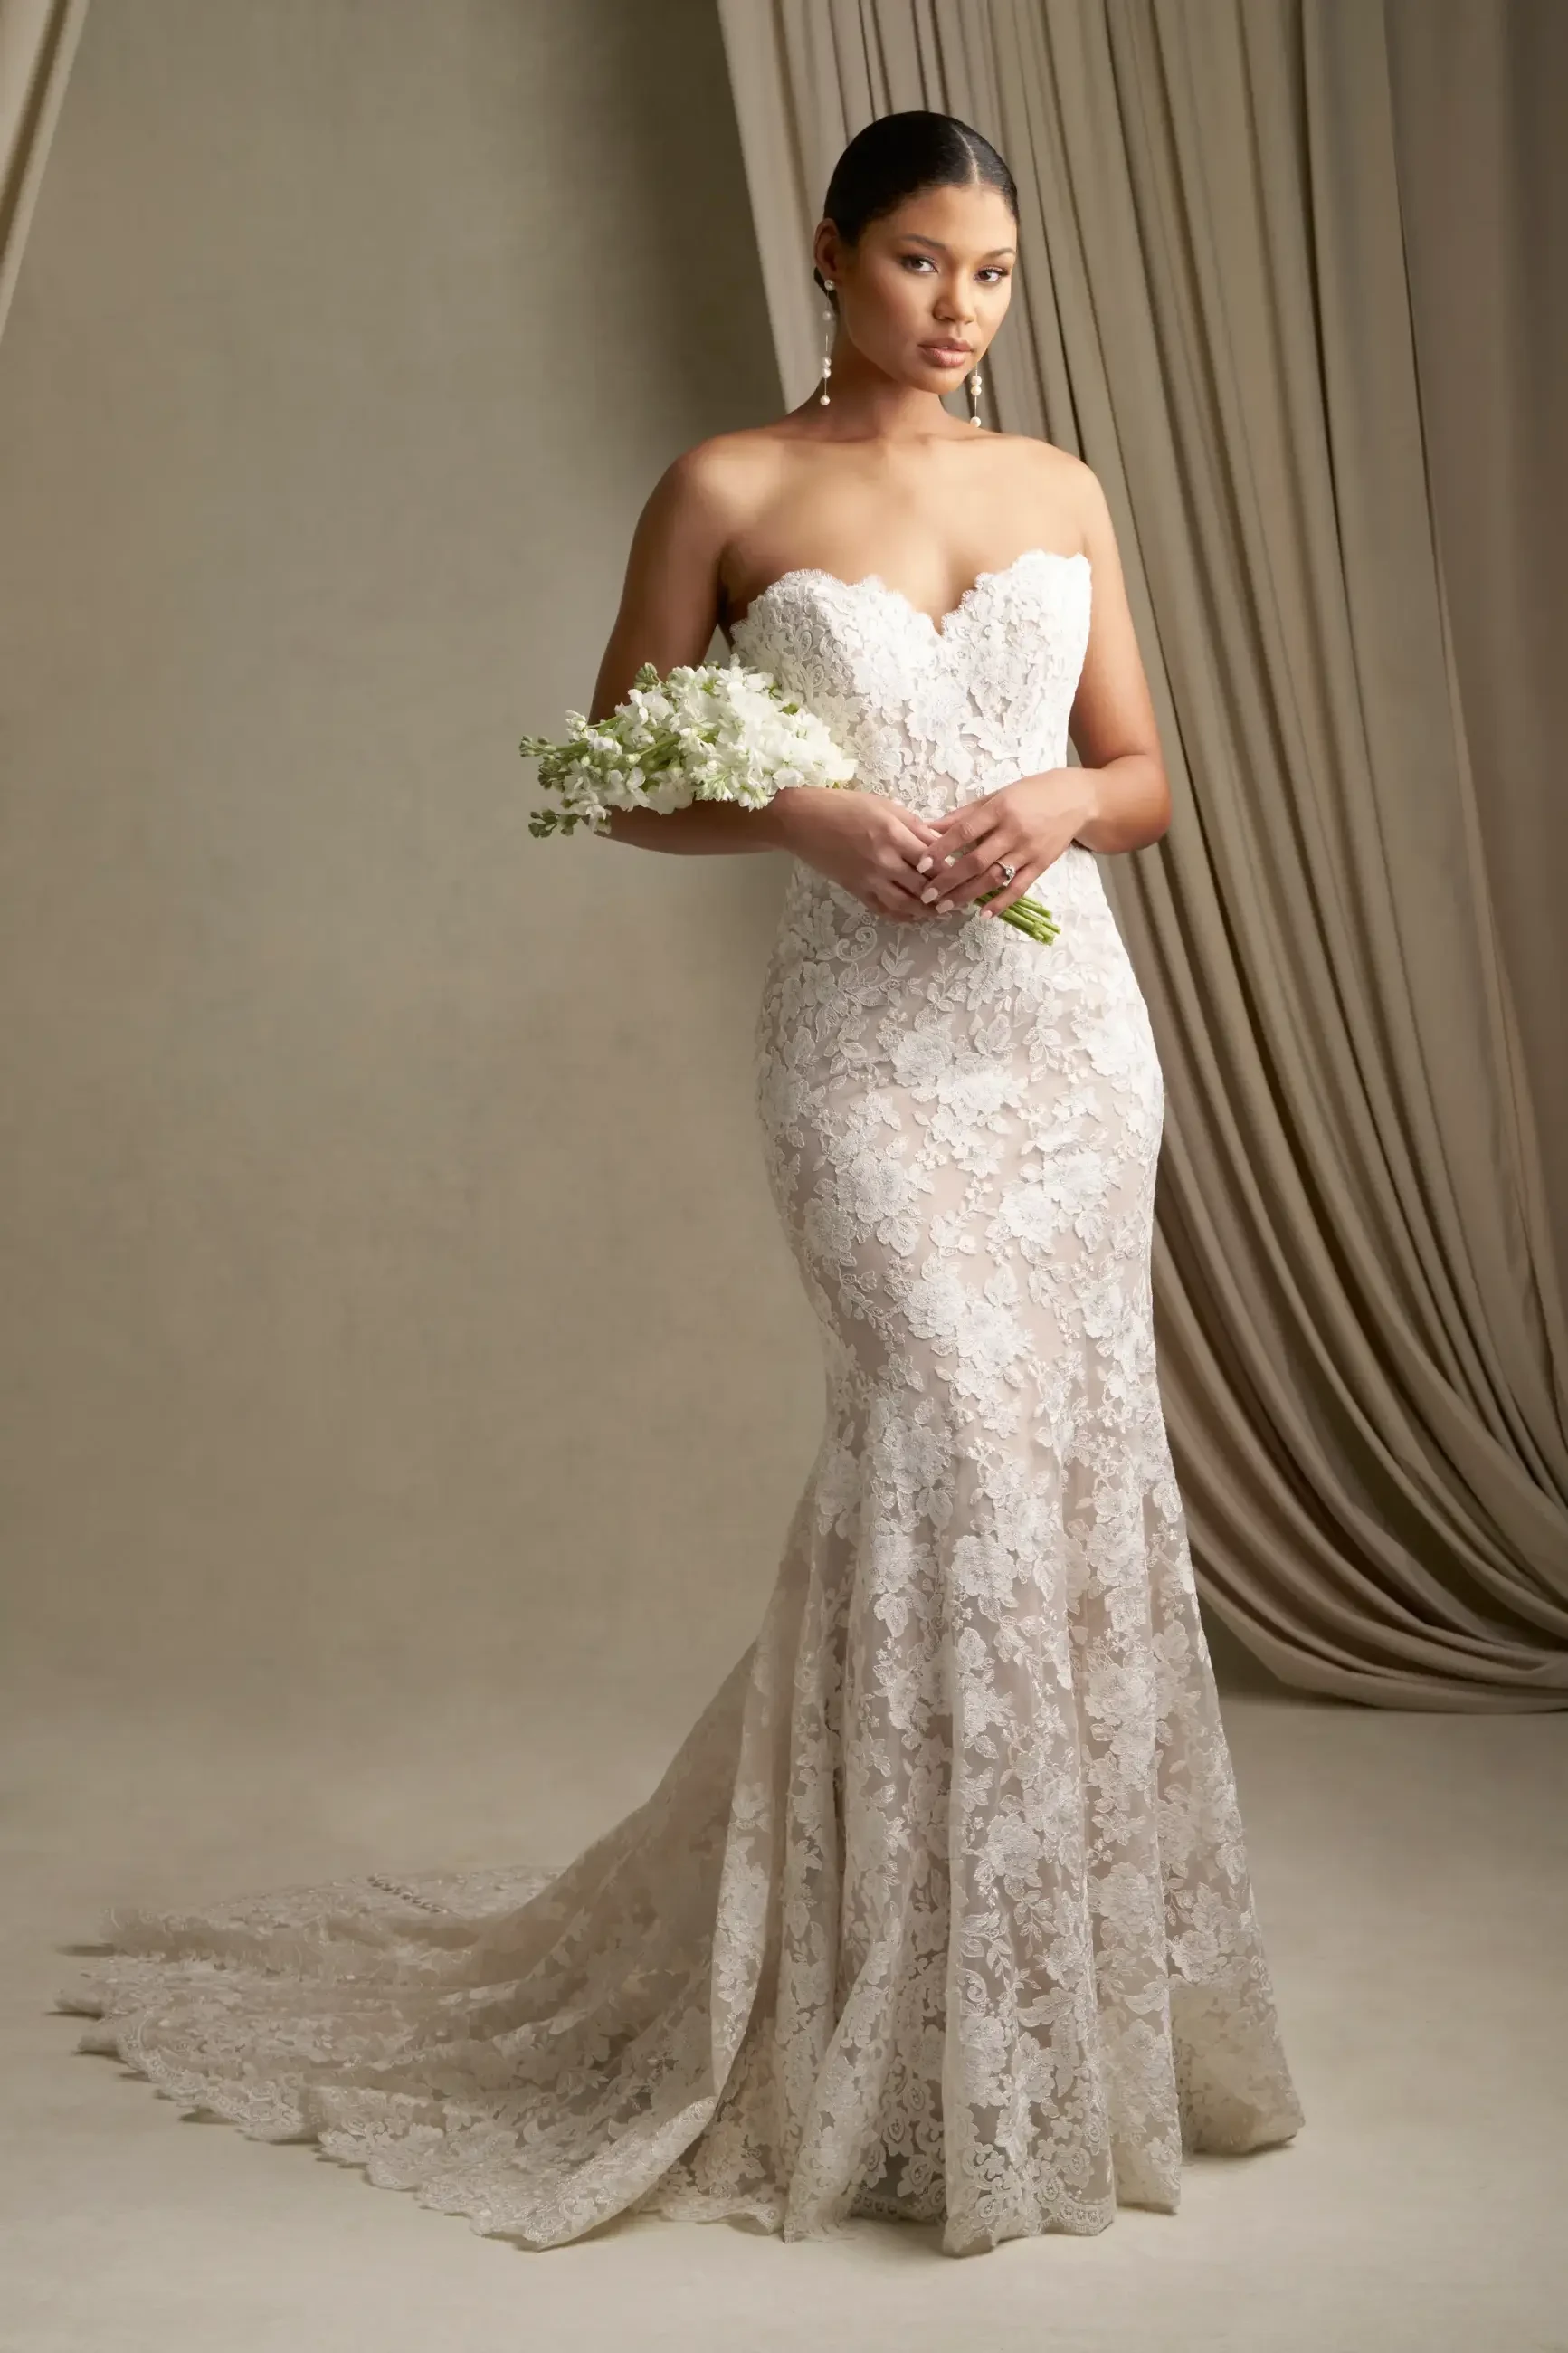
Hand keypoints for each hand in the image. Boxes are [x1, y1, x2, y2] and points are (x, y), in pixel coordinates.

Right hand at [766, 786, 948, 922]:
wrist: (803, 821)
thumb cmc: (845, 806)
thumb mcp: (886, 806)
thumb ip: (915, 826)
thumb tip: (939, 844)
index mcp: (894, 834)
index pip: (934, 859)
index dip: (953, 869)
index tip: (966, 873)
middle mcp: (884, 860)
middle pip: (925, 885)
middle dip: (945, 894)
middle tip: (960, 898)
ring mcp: (869, 879)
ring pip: (907, 904)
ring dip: (927, 911)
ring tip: (941, 911)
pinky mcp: (856, 890)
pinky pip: (884, 910)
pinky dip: (902, 916)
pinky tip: (914, 915)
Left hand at [914, 769, 1094, 919]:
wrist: (1076, 799)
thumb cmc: (1032, 793)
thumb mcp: (997, 795)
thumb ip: (965, 814)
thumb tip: (931, 827)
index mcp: (999, 809)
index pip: (964, 832)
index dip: (941, 849)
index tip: (921, 864)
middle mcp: (1013, 831)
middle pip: (975, 861)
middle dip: (948, 880)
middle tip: (926, 895)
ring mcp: (1028, 851)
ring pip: (993, 878)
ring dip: (966, 895)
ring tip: (944, 907)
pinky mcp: (1041, 865)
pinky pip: (1018, 888)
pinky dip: (1000, 903)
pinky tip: (982, 914)